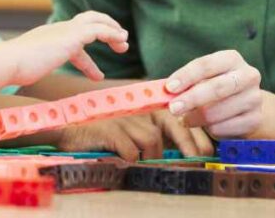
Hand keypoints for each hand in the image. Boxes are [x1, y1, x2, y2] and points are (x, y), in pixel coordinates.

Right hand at [7, 11, 127, 85]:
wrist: (9, 61)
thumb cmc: (13, 69)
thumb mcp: (25, 67)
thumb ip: (28, 67)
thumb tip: (23, 75)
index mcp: (47, 37)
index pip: (71, 41)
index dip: (86, 57)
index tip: (96, 73)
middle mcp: (57, 30)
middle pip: (86, 19)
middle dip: (104, 27)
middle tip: (118, 40)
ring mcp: (64, 31)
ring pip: (95, 21)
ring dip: (112, 30)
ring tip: (124, 43)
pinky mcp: (72, 36)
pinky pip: (99, 30)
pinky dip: (112, 34)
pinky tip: (121, 42)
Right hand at [55, 110, 214, 161]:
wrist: (67, 129)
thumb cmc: (104, 135)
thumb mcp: (132, 131)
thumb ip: (154, 136)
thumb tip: (183, 154)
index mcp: (146, 109)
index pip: (179, 117)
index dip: (196, 135)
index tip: (207, 153)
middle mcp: (138, 110)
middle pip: (173, 123)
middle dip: (188, 144)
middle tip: (195, 161)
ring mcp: (124, 118)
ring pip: (153, 140)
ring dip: (153, 158)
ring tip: (145, 165)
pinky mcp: (110, 130)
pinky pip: (131, 150)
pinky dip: (131, 159)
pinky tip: (125, 161)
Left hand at [164, 50, 261, 138]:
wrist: (245, 105)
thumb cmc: (215, 87)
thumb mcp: (202, 79)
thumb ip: (184, 84)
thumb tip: (162, 93)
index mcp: (232, 59)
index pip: (206, 65)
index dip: (186, 76)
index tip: (169, 88)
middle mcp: (248, 76)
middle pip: (217, 88)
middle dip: (191, 99)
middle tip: (173, 109)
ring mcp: (254, 98)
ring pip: (218, 112)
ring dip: (196, 119)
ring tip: (186, 119)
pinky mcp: (254, 119)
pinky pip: (223, 128)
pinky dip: (209, 130)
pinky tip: (207, 126)